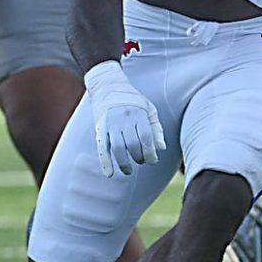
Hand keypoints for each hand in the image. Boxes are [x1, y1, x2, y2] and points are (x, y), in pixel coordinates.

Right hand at [82, 61, 164, 177]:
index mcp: (138, 114)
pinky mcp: (100, 129)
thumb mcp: (149, 110)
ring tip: (129, 170)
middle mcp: (123, 119)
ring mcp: (110, 124)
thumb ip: (156, 129)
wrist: (108, 87)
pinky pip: (102, 148)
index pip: (145, 137)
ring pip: (117, 148)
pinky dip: (105, 162)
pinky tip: (109, 174)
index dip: (150, 151)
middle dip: (139, 157)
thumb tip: (161, 148)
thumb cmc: (134, 102)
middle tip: (142, 162)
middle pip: (132, 144)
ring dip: (123, 163)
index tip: (153, 160)